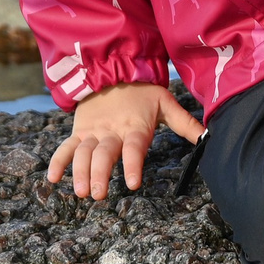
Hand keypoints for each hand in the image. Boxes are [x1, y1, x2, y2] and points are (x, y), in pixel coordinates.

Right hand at [46, 82, 207, 199]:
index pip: (134, 148)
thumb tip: (209, 137)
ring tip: (81, 192)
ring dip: (80, 173)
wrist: (112, 67)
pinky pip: (66, 147)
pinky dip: (58, 162)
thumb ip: (185, 123)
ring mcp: (92, 132)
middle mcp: (111, 131)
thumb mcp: (165, 102)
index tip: (133, 183)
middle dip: (100, 174)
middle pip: (104, 154)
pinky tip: (54, 179)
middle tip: (99, 195)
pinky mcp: (79, 131)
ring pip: (83, 153)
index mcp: (134, 127)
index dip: (133, 165)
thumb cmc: (142, 91)